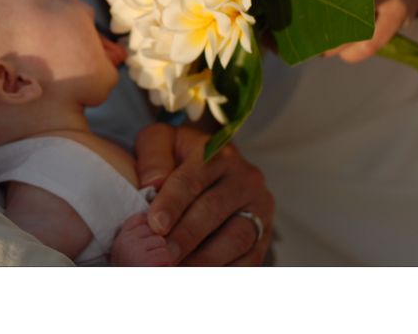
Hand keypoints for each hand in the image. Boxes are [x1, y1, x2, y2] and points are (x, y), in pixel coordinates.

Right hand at [109, 212, 170, 265]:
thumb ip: (140, 237)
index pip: (142, 218)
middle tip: (151, 263)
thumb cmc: (135, 268)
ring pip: (162, 242)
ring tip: (153, 268)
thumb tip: (156, 220)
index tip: (150, 246)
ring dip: (164, 257)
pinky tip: (156, 271)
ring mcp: (132, 250)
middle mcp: (123, 241)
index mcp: (119, 238)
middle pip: (155, 230)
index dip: (152, 231)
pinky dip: (166, 266)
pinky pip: (166, 255)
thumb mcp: (132, 253)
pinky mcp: (144, 262)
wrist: (128, 307)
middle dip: (159, 246)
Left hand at [135, 123, 273, 265]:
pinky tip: (200, 277)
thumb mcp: (160, 139)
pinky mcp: (265, 233)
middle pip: (215, 210)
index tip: (155, 225)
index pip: (192, 179)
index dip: (173, 204)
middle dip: (186, 236)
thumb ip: (153, 156)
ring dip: (206, 259)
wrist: (211, 161)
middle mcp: (244, 178)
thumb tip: (152, 185)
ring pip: (237, 237)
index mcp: (216, 153)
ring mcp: (259, 207)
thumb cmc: (178, 153)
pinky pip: (250, 258)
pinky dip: (225, 271)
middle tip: (163, 255)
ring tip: (178, 271)